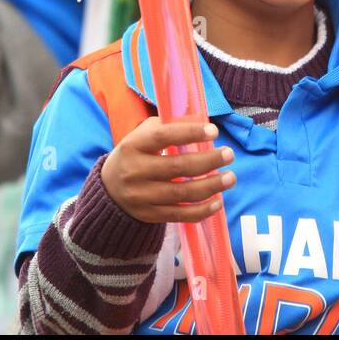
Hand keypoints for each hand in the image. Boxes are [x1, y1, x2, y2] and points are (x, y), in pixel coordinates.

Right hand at [101, 119, 235, 223]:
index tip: (214, 131)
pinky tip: (217, 202)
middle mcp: (135, 171)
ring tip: (230, 178)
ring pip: (181, 193)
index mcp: (133, 146)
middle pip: (177, 167)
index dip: (189, 133)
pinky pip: (179, 215)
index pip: (162, 136)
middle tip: (229, 155)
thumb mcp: (139, 137)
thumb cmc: (134, 156)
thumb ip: (165, 128)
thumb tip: (200, 124)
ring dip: (211, 186)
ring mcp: (141, 197)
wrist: (108, 191)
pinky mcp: (149, 215)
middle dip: (208, 161)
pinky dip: (201, 211)